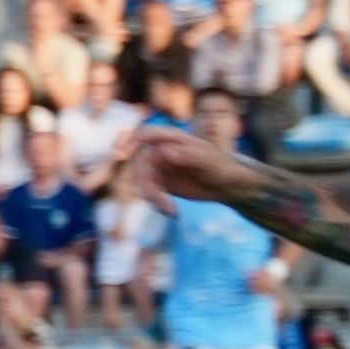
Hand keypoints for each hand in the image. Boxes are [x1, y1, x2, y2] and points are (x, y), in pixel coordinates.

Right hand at [125, 128, 247, 215]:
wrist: (227, 185)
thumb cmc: (221, 167)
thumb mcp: (208, 161)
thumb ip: (187, 155)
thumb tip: (164, 152)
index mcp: (172, 138)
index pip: (145, 135)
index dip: (130, 140)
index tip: (121, 152)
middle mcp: (161, 150)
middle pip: (140, 164)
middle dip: (146, 184)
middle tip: (160, 202)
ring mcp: (159, 167)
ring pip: (142, 181)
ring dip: (153, 198)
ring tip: (172, 211)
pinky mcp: (160, 183)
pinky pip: (150, 193)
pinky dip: (158, 204)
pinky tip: (173, 213)